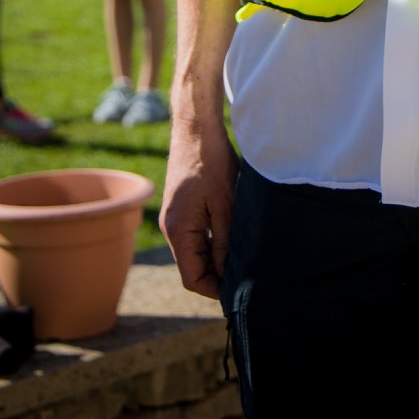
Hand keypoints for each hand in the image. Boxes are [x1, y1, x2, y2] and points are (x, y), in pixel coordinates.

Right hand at [160, 119, 238, 300]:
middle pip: (192, 268)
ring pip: (195, 253)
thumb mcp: (226, 206)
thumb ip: (225, 243)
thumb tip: (227, 274)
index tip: (240, 290)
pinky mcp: (181, 209)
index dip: (215, 290)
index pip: (192, 279)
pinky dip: (212, 243)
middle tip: (247, 275)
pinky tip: (233, 237)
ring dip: (216, 259)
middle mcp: (170, 229)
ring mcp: (174, 218)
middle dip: (217, 276)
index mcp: (178, 231)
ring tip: (244, 257)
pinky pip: (195, 236)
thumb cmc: (212, 163)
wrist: (197, 128)